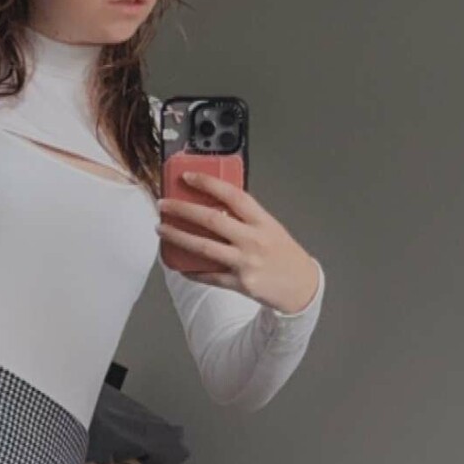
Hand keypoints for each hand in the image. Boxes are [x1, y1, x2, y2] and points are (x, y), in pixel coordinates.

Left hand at [157, 172, 320, 313]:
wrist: (302, 287)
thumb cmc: (284, 254)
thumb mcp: (271, 228)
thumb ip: (246, 217)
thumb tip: (213, 204)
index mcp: (262, 221)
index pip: (233, 195)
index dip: (208, 183)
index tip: (187, 176)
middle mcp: (253, 240)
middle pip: (211, 220)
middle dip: (182, 210)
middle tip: (164, 204)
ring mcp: (246, 262)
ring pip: (203, 247)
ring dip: (178, 237)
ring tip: (162, 229)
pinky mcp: (240, 283)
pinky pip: (208, 275)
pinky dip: (190, 270)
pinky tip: (178, 265)